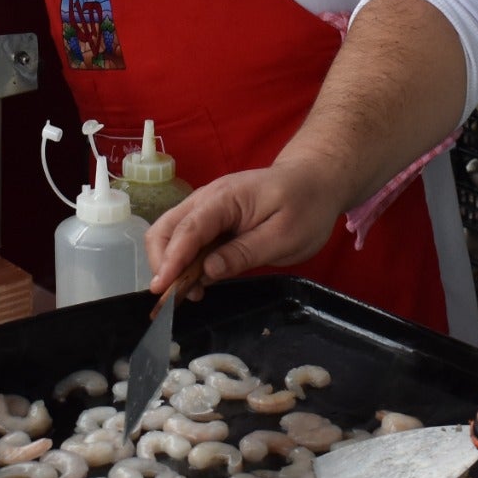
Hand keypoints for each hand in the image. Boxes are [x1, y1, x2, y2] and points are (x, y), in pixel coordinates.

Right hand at [145, 161, 343, 300]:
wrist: (315, 180)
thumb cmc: (306, 207)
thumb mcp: (284, 237)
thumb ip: (245, 253)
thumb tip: (208, 271)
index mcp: (225, 199)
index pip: (187, 230)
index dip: (170, 261)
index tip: (161, 289)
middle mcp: (207, 199)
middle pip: (165, 229)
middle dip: (162, 263)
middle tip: (176, 297)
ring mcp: (207, 208)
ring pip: (170, 235)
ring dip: (172, 265)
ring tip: (192, 293)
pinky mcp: (212, 219)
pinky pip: (187, 240)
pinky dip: (184, 262)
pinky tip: (200, 281)